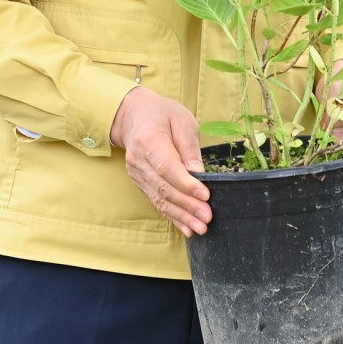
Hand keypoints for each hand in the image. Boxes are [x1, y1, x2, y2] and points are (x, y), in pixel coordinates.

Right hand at [110, 87, 211, 236]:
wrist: (135, 115)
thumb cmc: (162, 115)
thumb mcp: (182, 120)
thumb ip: (189, 147)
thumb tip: (198, 173)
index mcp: (148, 139)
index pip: (167, 167)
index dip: (186, 184)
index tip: (205, 196)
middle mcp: (139, 160)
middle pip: (164, 187)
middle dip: (187, 206)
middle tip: (207, 217)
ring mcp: (137, 173)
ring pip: (160, 199)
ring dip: (181, 216)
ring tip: (200, 228)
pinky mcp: (140, 182)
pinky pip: (157, 202)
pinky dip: (173, 217)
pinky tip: (186, 228)